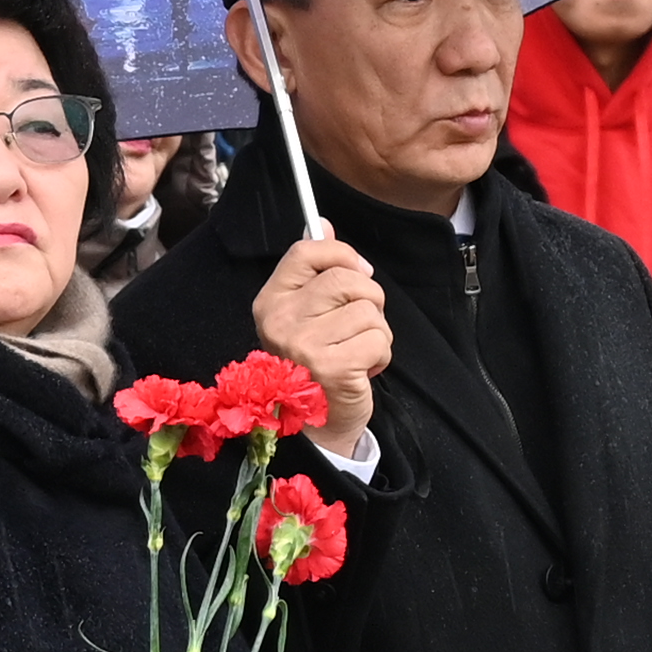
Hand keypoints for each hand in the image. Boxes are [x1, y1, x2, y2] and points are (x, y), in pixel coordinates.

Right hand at [250, 235, 388, 455]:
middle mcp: (280, 322)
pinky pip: (378, 339)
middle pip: (346, 279)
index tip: (357, 272)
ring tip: (359, 351)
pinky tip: (364, 369)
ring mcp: (304, 346)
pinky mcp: (332, 369)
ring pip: (367, 310)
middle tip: (362, 324)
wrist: (315, 427)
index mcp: (270, 303)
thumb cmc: (315, 365)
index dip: (342, 254)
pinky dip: (381, 354)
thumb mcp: (306, 315)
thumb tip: (322, 224)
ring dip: (377, 332)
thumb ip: (314, 270)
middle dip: (369, 298)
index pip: (306, 252)